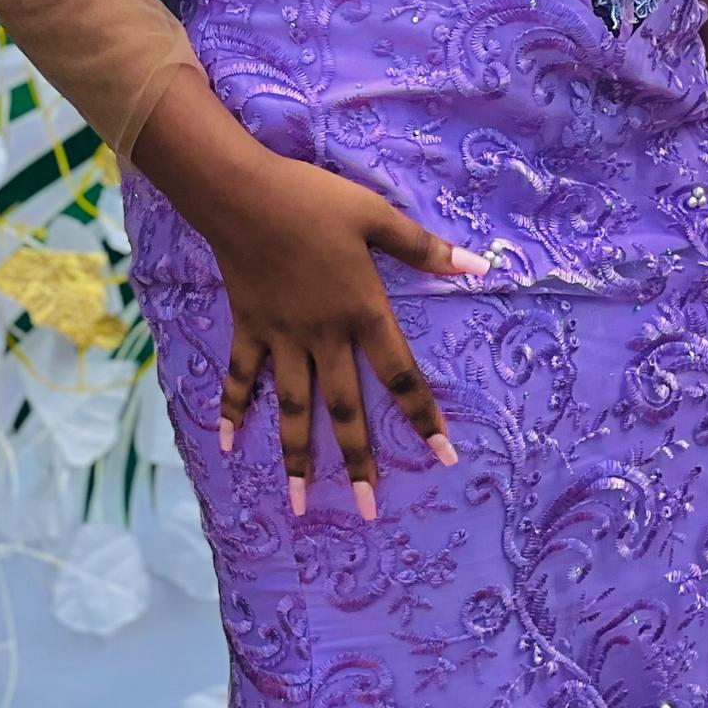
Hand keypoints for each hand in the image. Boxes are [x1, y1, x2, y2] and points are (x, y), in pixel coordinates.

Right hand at [130, 71, 488, 519]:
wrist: (244, 196)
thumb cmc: (314, 202)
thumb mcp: (376, 216)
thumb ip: (423, 248)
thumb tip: (478, 267)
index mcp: (361, 312)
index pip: (400, 375)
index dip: (423, 416)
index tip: (444, 456)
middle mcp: (323, 337)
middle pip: (344, 409)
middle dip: (358, 461)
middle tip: (367, 511)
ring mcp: (282, 338)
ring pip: (292, 408)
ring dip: (297, 457)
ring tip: (300, 504)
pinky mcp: (249, 328)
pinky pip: (241, 377)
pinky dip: (233, 409)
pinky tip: (228, 444)